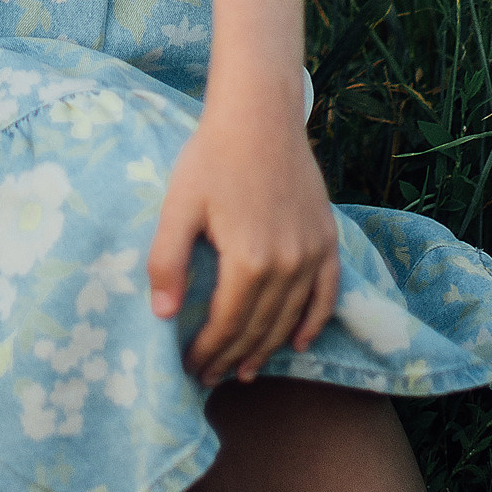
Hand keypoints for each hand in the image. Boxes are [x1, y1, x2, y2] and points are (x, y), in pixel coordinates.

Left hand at [147, 93, 340, 386]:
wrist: (259, 115)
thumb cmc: (211, 156)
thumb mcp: (178, 206)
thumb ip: (168, 262)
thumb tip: (163, 316)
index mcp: (248, 261)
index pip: (228, 325)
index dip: (209, 352)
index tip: (191, 368)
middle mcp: (287, 265)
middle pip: (259, 328)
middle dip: (232, 357)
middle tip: (212, 377)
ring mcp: (312, 253)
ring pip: (290, 318)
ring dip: (268, 348)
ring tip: (245, 369)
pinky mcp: (327, 239)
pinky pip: (326, 294)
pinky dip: (314, 322)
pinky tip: (299, 343)